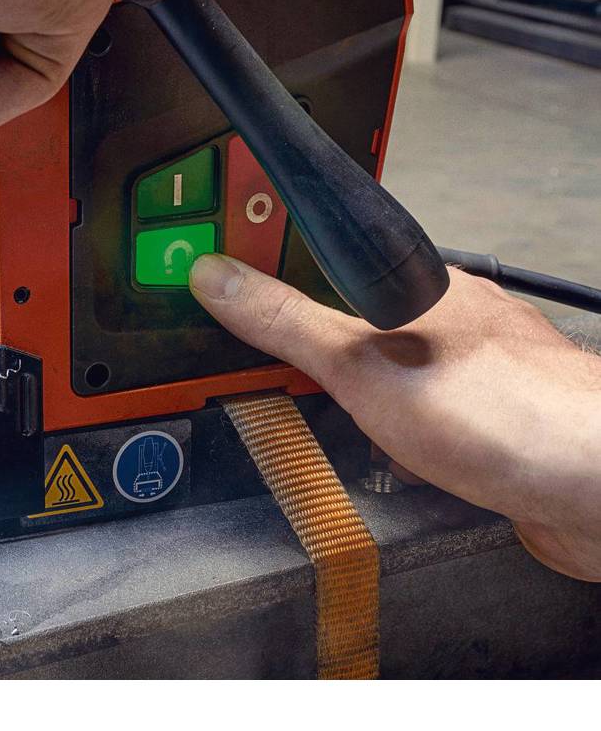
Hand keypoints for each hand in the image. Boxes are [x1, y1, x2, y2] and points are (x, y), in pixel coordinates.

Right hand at [189, 254, 600, 580]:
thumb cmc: (511, 419)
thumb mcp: (365, 369)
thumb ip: (289, 324)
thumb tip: (220, 279)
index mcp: (419, 288)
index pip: (318, 264)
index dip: (265, 277)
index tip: (218, 288)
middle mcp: (450, 325)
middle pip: (350, 327)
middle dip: (311, 363)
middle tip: (273, 384)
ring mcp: (474, 377)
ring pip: (387, 383)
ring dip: (358, 411)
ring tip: (332, 431)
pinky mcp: (490, 429)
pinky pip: (422, 427)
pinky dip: (397, 445)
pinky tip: (396, 465)